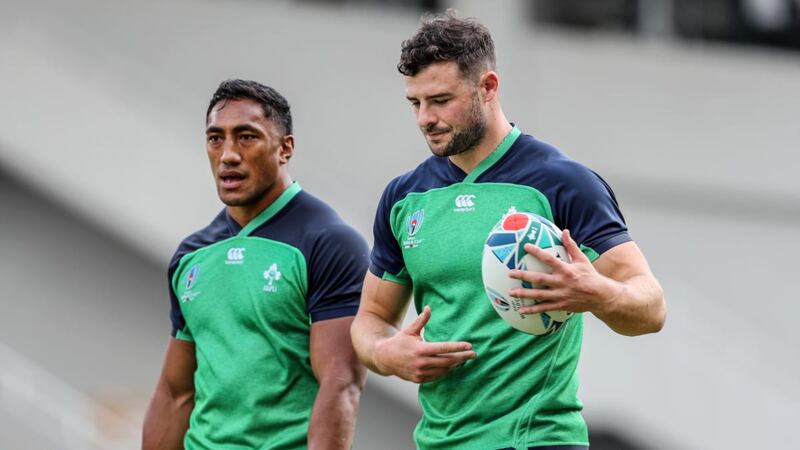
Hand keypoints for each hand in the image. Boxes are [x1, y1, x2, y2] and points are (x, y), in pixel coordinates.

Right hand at [373, 306, 475, 382]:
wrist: (384, 358)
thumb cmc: (399, 341)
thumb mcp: (409, 330)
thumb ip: (421, 320)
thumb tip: (429, 307)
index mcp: (420, 349)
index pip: (444, 348)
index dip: (458, 347)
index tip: (470, 346)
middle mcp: (421, 362)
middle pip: (447, 361)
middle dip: (462, 357)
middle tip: (473, 354)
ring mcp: (420, 373)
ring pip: (443, 370)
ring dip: (455, 365)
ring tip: (464, 359)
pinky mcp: (419, 379)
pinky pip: (437, 376)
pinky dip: (445, 371)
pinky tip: (451, 366)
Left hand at [507, 229, 622, 315]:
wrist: (601, 296)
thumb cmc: (590, 276)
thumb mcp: (582, 260)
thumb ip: (571, 246)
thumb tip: (564, 231)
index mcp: (566, 270)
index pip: (549, 259)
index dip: (537, 252)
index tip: (526, 247)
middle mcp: (562, 283)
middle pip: (539, 279)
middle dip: (523, 276)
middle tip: (510, 273)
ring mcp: (560, 295)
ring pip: (539, 295)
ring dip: (524, 294)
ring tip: (511, 292)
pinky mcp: (561, 305)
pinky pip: (544, 308)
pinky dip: (533, 309)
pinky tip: (522, 310)